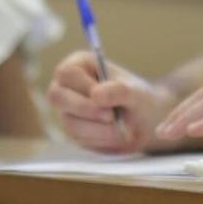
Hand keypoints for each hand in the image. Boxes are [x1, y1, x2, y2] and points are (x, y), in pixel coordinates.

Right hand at [46, 51, 176, 154]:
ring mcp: (68, 109)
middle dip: (85, 109)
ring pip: (68, 121)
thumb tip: (96, 95)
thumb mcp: (136, 93)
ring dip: (97, 128)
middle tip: (111, 116)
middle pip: (56, 96)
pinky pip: (77, 138)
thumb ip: (118, 90)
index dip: (82, 87)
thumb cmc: (140, 99)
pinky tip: (115, 134)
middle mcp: (69, 86)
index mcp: (81, 65)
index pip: (66, 72)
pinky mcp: (73, 129)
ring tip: (121, 127)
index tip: (102, 98)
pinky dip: (99, 138)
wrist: (146, 124)